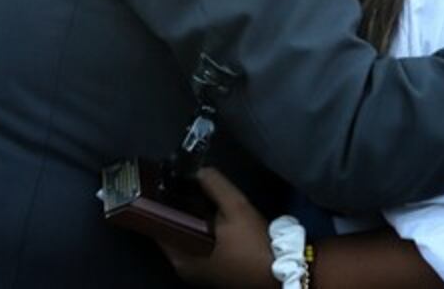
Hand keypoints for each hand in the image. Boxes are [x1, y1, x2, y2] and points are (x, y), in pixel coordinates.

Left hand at [158, 168, 275, 287]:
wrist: (284, 271)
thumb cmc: (254, 245)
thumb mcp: (235, 208)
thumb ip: (215, 186)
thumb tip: (200, 170)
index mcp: (182, 260)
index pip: (158, 226)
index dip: (160, 203)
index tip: (165, 182)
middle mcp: (186, 269)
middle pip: (173, 230)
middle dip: (179, 208)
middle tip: (184, 183)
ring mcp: (202, 272)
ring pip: (188, 237)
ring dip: (193, 218)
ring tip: (198, 194)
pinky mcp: (216, 270)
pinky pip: (200, 244)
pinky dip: (203, 230)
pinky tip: (213, 213)